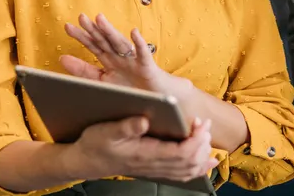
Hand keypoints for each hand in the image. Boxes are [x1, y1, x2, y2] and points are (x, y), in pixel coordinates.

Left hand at [61, 13, 187, 97]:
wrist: (156, 101)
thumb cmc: (130, 91)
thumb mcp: (102, 82)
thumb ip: (83, 71)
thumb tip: (61, 58)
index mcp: (109, 61)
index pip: (93, 46)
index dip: (82, 36)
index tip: (68, 26)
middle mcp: (120, 58)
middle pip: (105, 42)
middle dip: (93, 30)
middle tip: (81, 17)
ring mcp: (133, 61)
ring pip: (120, 44)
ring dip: (110, 31)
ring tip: (100, 19)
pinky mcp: (146, 67)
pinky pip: (143, 54)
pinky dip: (139, 44)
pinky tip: (133, 32)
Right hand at [61, 115, 217, 182]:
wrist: (85, 161)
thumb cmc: (95, 144)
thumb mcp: (105, 131)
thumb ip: (126, 126)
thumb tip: (145, 120)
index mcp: (145, 154)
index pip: (181, 153)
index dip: (196, 139)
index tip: (200, 122)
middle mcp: (153, 165)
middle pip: (189, 162)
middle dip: (202, 143)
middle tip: (204, 124)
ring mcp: (155, 169)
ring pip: (188, 170)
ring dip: (202, 155)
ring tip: (206, 136)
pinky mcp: (154, 169)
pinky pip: (182, 174)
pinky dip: (198, 168)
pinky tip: (207, 161)